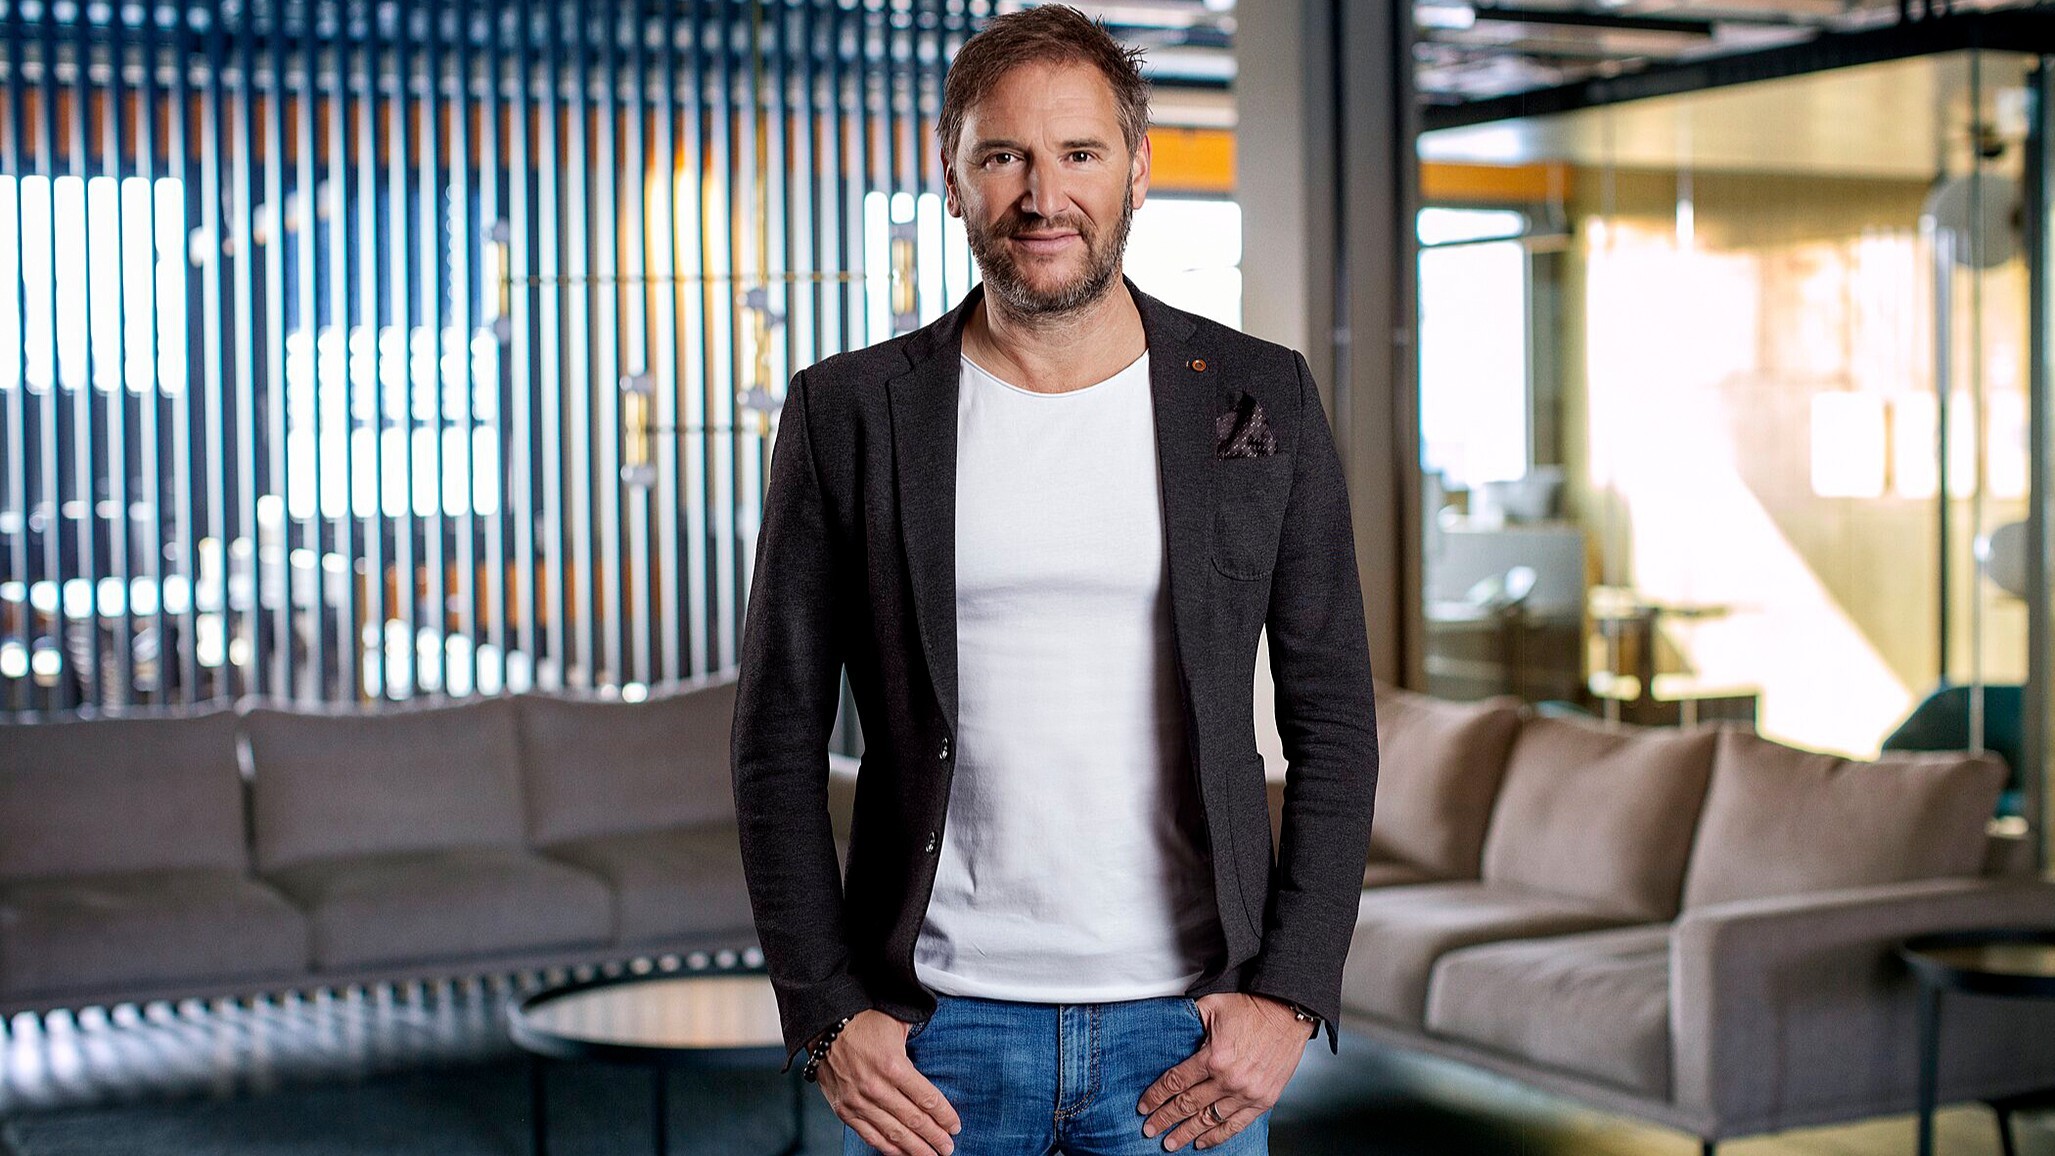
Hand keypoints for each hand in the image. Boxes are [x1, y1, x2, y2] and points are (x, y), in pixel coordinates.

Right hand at [815, 1009, 961, 1155]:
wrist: (824, 1024)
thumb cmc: (864, 1020)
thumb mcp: (897, 1024)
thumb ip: (917, 1045)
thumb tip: (935, 1058)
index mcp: (893, 1065)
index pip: (927, 1099)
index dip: (944, 1116)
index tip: (955, 1126)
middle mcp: (876, 1087)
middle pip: (914, 1120)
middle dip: (935, 1136)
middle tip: (948, 1147)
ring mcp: (858, 1101)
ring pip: (893, 1133)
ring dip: (915, 1148)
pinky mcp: (844, 1109)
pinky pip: (870, 1135)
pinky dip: (888, 1148)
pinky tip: (902, 1153)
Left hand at [1137, 994, 1310, 1150]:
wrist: (1288, 1011)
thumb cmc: (1252, 1006)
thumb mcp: (1212, 1005)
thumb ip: (1188, 1021)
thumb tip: (1168, 1030)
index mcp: (1214, 1057)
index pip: (1176, 1082)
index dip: (1156, 1096)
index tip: (1144, 1106)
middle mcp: (1229, 1080)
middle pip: (1188, 1105)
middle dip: (1165, 1119)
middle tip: (1149, 1129)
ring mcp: (1247, 1093)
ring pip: (1209, 1120)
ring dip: (1187, 1133)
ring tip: (1170, 1143)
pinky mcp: (1263, 1100)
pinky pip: (1236, 1125)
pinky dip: (1217, 1136)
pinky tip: (1202, 1142)